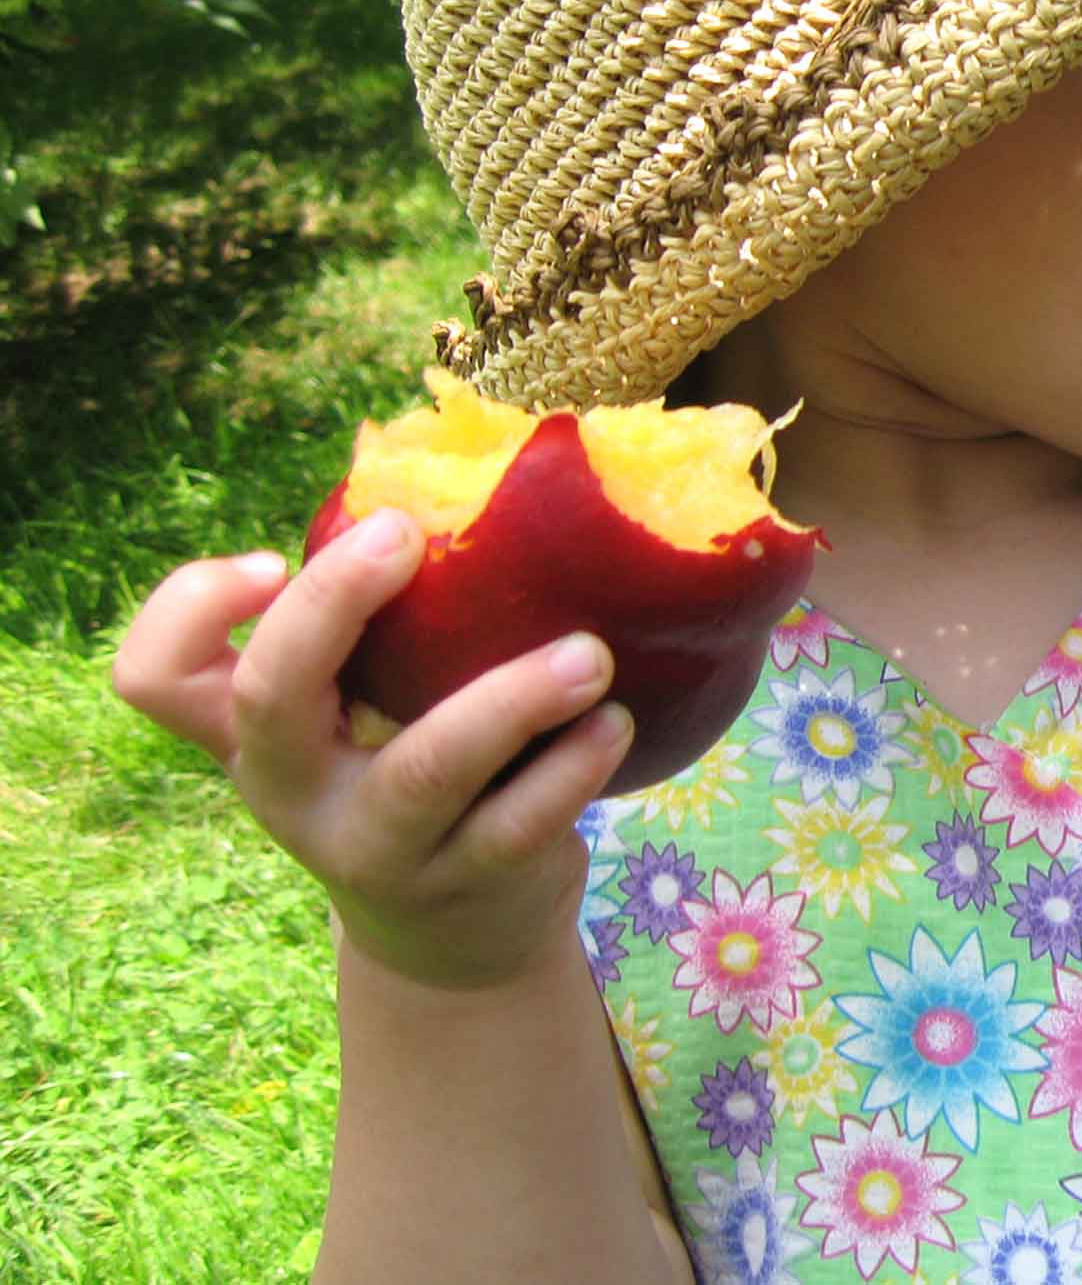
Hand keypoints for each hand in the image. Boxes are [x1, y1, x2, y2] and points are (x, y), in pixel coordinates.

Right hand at [110, 509, 633, 989]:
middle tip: (408, 535)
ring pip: (425, 771)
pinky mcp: (463, 885)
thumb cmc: (412, 771)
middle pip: (268, 698)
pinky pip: (519, 824)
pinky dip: (574, 766)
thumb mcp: (366, 711)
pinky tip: (614, 721)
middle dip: (332, 605)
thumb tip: (436, 453)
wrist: (455, 938)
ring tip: (588, 655)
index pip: (155, 676)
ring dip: (512, 701)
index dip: (190, 606)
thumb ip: (377, 622)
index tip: (274, 557)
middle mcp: (291, 788)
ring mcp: (374, 846)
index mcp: (254, 732)